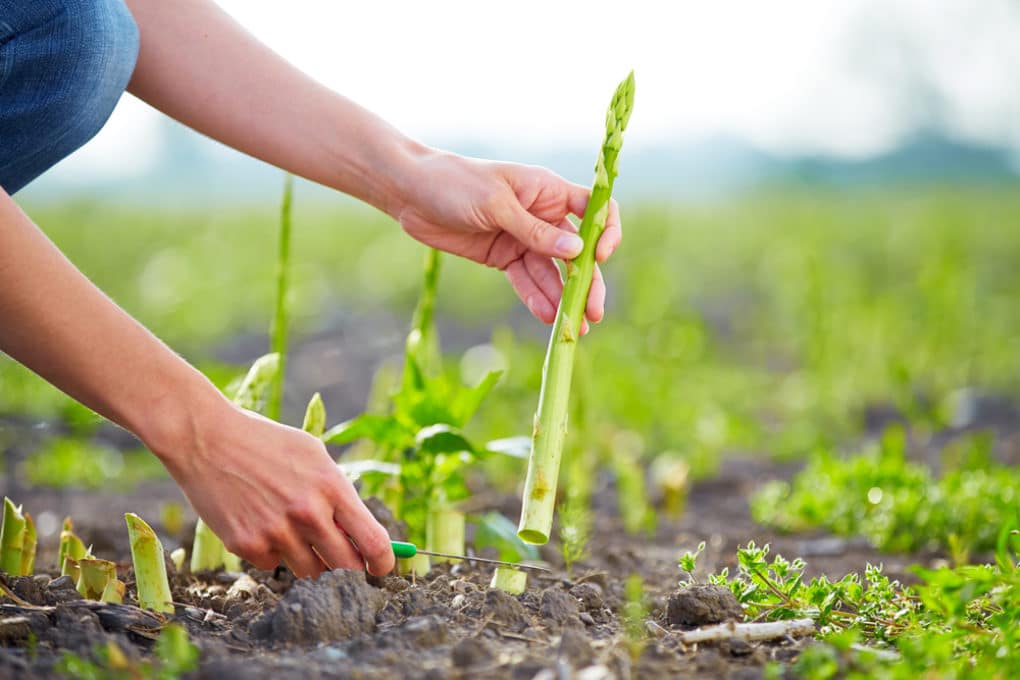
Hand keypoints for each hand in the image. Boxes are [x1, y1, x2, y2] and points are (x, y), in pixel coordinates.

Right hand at [157, 397, 394, 577]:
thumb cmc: (267, 443)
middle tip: (345, 562)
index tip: (381, 567)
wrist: (207, 438)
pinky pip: (273, 565)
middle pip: (346, 568)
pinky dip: (272, 552)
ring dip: (309, 560)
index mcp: (332, 487)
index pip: (373, 542)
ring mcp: (276, 532)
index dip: (383, 562)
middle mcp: (308, 513)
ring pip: (309, 571)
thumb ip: (339, 494)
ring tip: (292, 528)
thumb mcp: (313, 455)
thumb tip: (364, 535)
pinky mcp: (246, 545)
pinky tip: (259, 521)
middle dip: (351, 570)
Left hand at [395, 152, 621, 331]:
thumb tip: (577, 252)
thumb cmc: (455, 183)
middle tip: (592, 314)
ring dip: (563, 298)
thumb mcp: (496, 204)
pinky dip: (536, 298)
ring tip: (571, 329)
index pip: (593, 210)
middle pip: (576, 251)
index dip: (604, 233)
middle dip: (586, 282)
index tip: (600, 257)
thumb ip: (534, 231)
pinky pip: (525, 281)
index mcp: (548, 190)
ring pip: (552, 272)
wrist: (411, 193)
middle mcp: (542, 215)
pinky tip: (546, 317)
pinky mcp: (503, 257)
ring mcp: (523, 238)